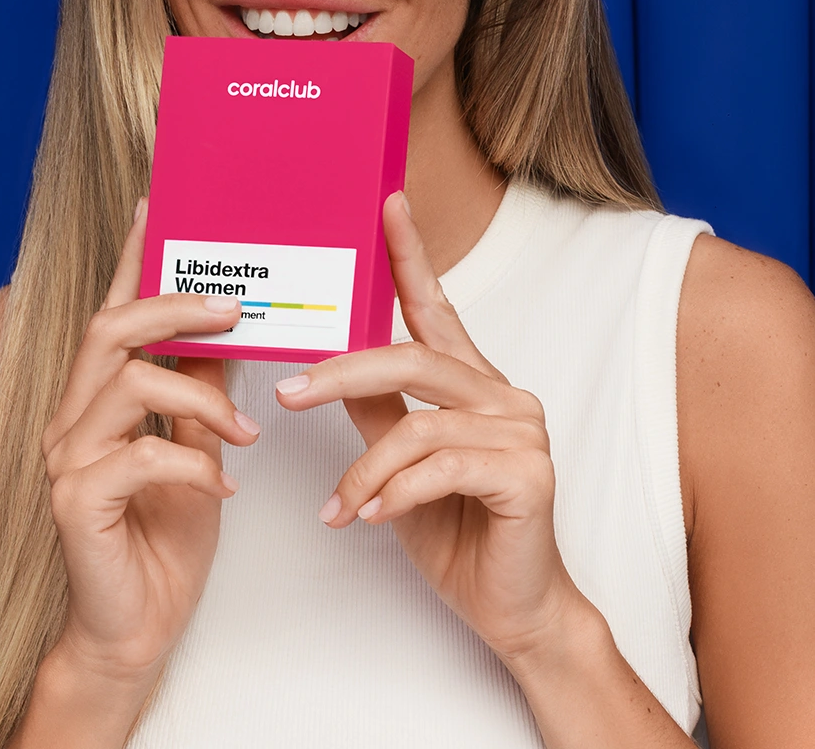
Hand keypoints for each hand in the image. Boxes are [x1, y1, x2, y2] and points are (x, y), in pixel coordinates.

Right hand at [36, 200, 259, 690]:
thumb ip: (200, 391)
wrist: (134, 631)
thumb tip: (228, 330)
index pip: (111, 311)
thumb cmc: (162, 540)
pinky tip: (222, 487)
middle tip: (238, 311)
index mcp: (96, 398)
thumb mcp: (198, 449)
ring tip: (247, 430)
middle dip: (177, 308)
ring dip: (201, 397)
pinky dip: (193, 463)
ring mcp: (66, 461)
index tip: (157, 204)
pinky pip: (138, 456)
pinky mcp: (76, 505)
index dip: (130, 257)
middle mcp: (71, 419)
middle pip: (110, 330)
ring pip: (127, 384)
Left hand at [274, 191, 588, 663]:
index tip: (386, 205)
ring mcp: (522, 432)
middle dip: (339, 375)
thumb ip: (375, 414)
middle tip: (285, 395)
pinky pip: (441, 469)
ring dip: (364, 473)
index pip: (436, 307)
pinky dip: (395, 495)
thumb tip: (326, 373)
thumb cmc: (460, 534)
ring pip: (417, 426)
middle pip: (410, 359)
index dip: (409, 255)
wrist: (515, 609)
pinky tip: (372, 518)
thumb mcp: (397, 466)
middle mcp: (503, 395)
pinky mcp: (529, 474)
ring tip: (339, 509)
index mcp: (473, 383)